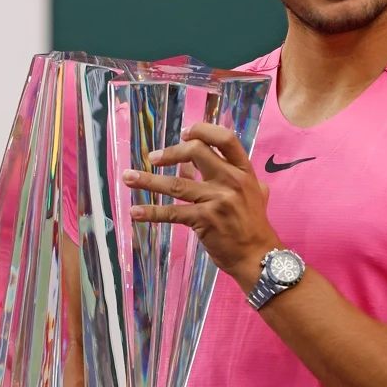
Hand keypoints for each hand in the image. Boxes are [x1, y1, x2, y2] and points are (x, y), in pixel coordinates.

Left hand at [123, 123, 279, 281]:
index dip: (202, 131)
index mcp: (244, 171)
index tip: (184, 133)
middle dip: (170, 152)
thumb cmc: (253, 225)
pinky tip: (135, 212)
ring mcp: (218, 199)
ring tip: (128, 177)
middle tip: (153, 157)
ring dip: (148, 180)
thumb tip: (193, 166)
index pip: (225, 139)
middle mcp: (232, 180)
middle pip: (197, 152)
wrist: (258, 256)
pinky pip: (172, 212)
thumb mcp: (252, 193)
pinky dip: (151, 213)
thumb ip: (231, 177)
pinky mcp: (205, 219)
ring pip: (176, 184)